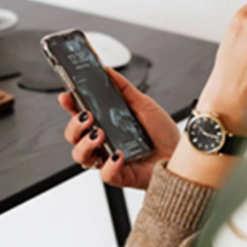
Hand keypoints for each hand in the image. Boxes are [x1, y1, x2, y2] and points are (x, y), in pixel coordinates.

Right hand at [59, 67, 179, 189]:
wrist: (180, 154)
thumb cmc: (162, 133)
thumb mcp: (143, 104)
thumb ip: (124, 88)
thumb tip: (108, 71)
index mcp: (106, 123)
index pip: (80, 114)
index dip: (69, 105)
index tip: (66, 95)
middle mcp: (103, 141)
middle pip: (73, 136)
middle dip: (74, 125)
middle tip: (87, 116)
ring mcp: (108, 159)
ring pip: (81, 156)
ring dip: (85, 144)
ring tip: (100, 133)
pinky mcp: (119, 175)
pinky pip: (104, 174)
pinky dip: (109, 164)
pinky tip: (118, 154)